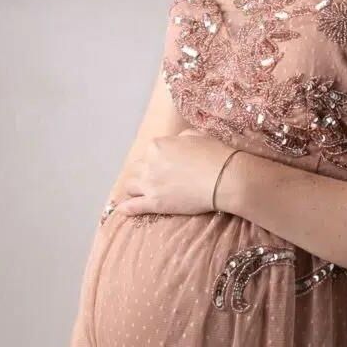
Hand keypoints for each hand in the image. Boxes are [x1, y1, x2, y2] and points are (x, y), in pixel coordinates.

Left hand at [117, 128, 235, 216]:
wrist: (224, 178)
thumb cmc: (214, 154)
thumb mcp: (195, 135)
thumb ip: (179, 138)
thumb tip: (174, 142)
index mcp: (157, 146)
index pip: (148, 153)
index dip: (155, 160)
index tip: (163, 166)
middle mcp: (149, 163)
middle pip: (136, 169)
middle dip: (144, 174)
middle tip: (154, 181)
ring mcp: (149, 184)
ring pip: (131, 186)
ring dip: (135, 189)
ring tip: (139, 194)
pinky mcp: (154, 203)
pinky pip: (132, 206)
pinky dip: (125, 208)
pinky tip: (122, 211)